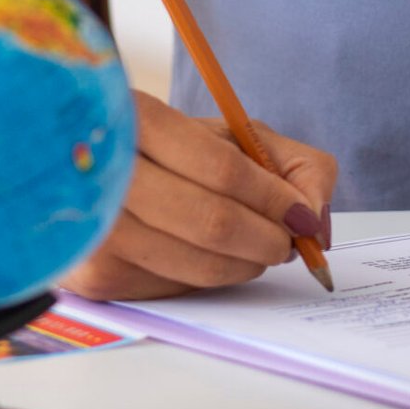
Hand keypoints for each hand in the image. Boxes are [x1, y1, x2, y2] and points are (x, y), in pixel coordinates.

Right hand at [64, 90, 338, 298]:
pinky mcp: (94, 276)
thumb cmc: (176, 154)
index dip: (273, 197)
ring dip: (245, 263)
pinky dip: (210, 278)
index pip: (222, 168)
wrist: (95, 175)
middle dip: (267, 238)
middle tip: (287, 241)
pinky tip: (209, 255)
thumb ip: (291, 165)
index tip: (301, 214)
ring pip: (198, 265)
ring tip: (256, 247)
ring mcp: (98, 230)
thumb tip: (315, 219)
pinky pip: (177, 289)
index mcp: (138, 119)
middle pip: (212, 223)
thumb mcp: (232, 136)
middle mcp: (107, 175)